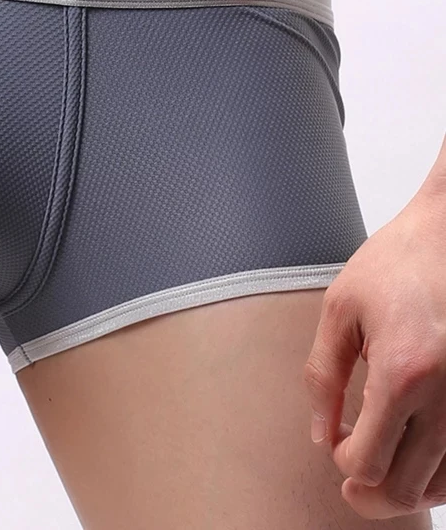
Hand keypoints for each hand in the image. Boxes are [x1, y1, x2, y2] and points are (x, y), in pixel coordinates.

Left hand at [303, 184, 445, 518]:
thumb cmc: (396, 263)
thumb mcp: (340, 310)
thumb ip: (323, 377)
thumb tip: (321, 436)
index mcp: (404, 372)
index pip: (369, 464)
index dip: (344, 462)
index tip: (337, 442)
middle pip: (407, 488)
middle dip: (371, 491)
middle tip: (351, 476)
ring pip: (444, 485)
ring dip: (408, 485)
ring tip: (382, 463)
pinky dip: (441, 471)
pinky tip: (416, 448)